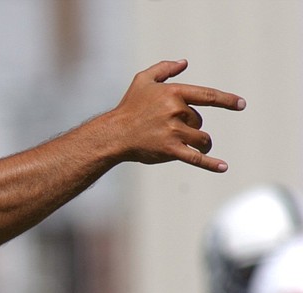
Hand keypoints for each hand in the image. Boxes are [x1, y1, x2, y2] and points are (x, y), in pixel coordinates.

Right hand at [110, 59, 245, 171]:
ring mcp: (173, 131)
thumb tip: (184, 63)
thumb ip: (164, 69)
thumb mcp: (142, 80)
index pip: (207, 95)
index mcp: (173, 93)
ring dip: (200, 143)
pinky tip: (223, 167)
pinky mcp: (170, 150)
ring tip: (193, 146)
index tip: (241, 104)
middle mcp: (175, 111)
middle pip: (198, 121)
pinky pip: (195, 157)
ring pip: (201, 139)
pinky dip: (210, 163)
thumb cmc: (128, 107)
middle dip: (191, 127)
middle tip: (170, 130)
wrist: (113, 134)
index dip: (226, 100)